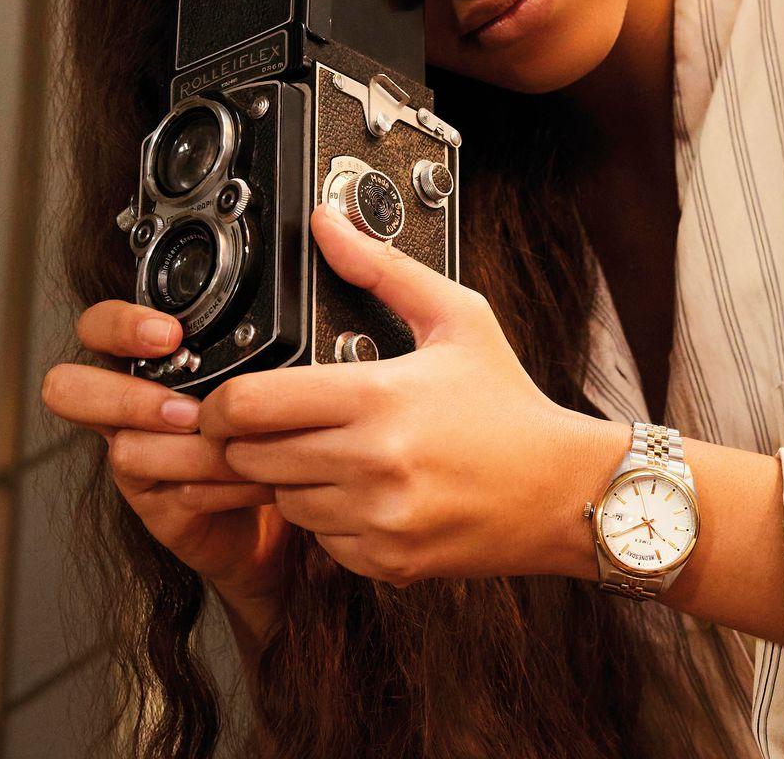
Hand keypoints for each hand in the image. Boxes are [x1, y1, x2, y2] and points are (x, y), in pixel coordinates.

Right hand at [41, 301, 289, 604]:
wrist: (297, 494)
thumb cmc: (288, 415)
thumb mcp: (283, 361)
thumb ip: (286, 314)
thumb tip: (319, 237)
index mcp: (158, 355)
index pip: (103, 325)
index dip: (121, 323)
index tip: (170, 332)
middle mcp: (135, 398)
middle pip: (70, 385)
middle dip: (119, 392)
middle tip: (182, 405)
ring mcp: (141, 450)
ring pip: (121, 444)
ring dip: (187, 447)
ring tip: (230, 443)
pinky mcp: (156, 498)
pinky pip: (163, 489)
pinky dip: (211, 482)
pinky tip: (253, 477)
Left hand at [199, 202, 629, 586]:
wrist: (563, 490)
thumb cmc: (509, 402)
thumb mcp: (456, 316)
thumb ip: (382, 266)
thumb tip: (329, 224)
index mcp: (380, 396)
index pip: (250, 404)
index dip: (220, 400)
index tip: (227, 396)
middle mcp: (373, 463)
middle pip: (249, 457)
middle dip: (245, 439)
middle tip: (267, 423)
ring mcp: (378, 518)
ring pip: (279, 501)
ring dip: (283, 478)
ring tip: (323, 449)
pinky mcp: (386, 560)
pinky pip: (318, 539)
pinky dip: (323, 515)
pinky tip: (357, 487)